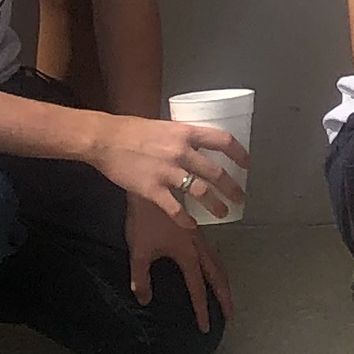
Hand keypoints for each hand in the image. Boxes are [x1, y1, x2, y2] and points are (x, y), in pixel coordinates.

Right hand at [87, 111, 247, 223]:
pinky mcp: (152, 189)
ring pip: (201, 191)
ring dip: (215, 205)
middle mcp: (181, 151)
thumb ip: (182, 138)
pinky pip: (175, 208)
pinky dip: (185, 220)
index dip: (239, 153)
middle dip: (232, 188)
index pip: (222, 140)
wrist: (106, 140)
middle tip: (240, 198)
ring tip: (223, 214)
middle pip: (216, 172)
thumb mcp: (165, 127)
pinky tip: (191, 226)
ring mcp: (168, 171)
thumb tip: (197, 147)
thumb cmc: (133, 131)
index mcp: (186, 132)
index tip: (247, 164)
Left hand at [124, 182, 232, 323]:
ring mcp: (200, 237)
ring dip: (223, 282)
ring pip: (218, 263)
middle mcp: (198, 247)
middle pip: (217, 276)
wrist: (152, 187)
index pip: (197, 288)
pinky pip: (212, 252)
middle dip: (224, 297)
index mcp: (187, 254)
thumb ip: (141, 277)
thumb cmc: (144, 219)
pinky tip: (215, 269)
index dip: (201, 309)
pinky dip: (217, 266)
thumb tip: (145, 299)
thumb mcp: (139, 250)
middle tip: (230, 316)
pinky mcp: (196, 229)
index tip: (206, 327)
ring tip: (227, 297)